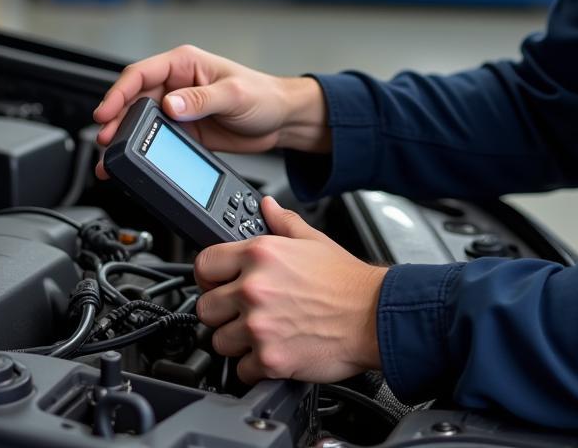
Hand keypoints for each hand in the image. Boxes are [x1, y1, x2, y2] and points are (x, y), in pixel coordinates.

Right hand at [93, 44, 328, 177]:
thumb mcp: (234, 94)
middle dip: (116, 119)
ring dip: (125, 136)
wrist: (282, 120)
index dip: (119, 93)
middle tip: (106, 140)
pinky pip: (156, 137)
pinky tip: (133, 160)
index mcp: (185, 64)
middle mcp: (177, 83)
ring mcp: (179, 107)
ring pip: (141, 120)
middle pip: (135, 99)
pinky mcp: (184, 129)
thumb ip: (201, 99)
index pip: (141, 74)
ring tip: (111, 156)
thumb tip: (170, 104)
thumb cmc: (264, 95)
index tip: (106, 112)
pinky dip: (142, 149)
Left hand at [195, 196, 386, 384]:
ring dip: (236, 342)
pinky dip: (255, 367)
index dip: (208, 276)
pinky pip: (241, 370)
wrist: (374, 316)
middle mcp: (254, 288)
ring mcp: (259, 326)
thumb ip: (282, 221)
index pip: (204, 264)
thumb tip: (266, 206)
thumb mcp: (313, 240)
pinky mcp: (269, 359)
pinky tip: (272, 352)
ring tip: (261, 333)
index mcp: (260, 255)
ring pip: (219, 341)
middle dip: (222, 312)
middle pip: (205, 307)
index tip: (216, 284)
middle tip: (242, 312)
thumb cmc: (346, 282)